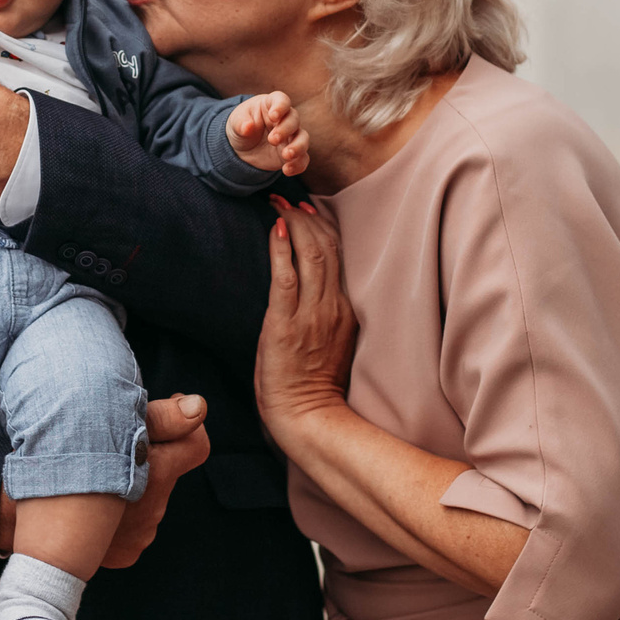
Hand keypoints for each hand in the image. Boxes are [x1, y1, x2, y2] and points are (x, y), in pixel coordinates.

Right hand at [0, 394, 209, 569]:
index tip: (161, 418)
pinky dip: (121, 508)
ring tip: (92, 469)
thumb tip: (199, 406)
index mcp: (152, 478)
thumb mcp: (104, 431)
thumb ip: (161, 418)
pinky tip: (92, 497)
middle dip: (149, 453)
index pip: (196, 445)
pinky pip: (136, 523)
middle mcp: (151, 513)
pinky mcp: (125, 554)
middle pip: (169, 470)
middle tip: (110, 442)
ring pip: (151, 495)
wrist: (18, 530)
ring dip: (132, 480)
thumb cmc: (55, 468)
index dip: (182, 426)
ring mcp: (139, 538)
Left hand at [228, 91, 310, 176]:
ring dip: (297, 147)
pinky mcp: (293, 154)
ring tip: (286, 155)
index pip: (282, 100)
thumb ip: (240, 123)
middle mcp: (285, 119)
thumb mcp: (235, 123)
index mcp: (271, 105)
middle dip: (285, 130)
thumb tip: (247, 127)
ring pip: (303, 138)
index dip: (281, 106)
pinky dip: (298, 165)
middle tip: (272, 140)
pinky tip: (286, 170)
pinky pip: (302, 159)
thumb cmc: (241, 126)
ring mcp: (291, 136)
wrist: (242, 148)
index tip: (273, 116)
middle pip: (294, 120)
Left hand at [256, 197, 356, 445]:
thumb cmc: (315, 387)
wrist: (309, 419)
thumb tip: (308, 289)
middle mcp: (333, 307)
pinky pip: (286, 277)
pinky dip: (281, 249)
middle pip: (326, 247)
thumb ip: (324, 314)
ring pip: (310, 254)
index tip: (308, 210)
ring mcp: (312, 315)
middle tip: (287, 199)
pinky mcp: (287, 324)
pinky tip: (274, 229)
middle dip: (305, 217)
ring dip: (292, 224)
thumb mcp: (329, 343)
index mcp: (346, 310)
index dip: (323, 227)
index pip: (339, 256)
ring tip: (277, 205)